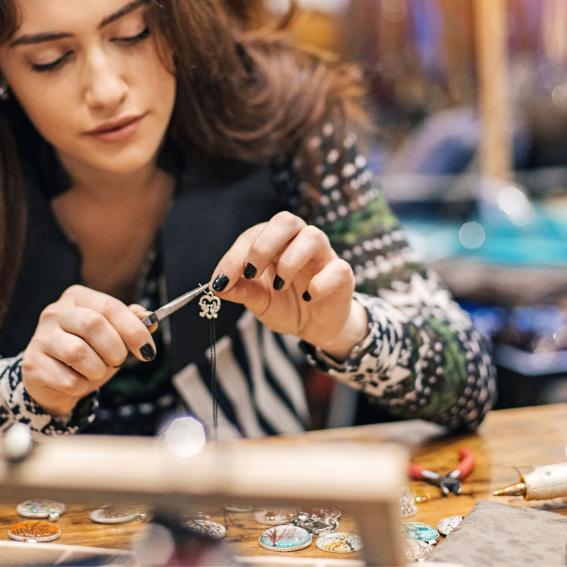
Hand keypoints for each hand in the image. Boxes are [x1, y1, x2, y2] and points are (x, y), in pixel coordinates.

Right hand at [22, 285, 155, 416]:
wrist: (55, 380)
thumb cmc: (91, 351)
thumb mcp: (114, 335)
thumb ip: (132, 323)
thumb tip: (150, 319)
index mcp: (78, 297)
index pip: (110, 307)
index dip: (134, 330)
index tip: (148, 351)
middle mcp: (55, 312)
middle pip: (94, 324)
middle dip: (115, 349)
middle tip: (119, 361)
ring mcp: (40, 337)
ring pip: (78, 352)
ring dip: (98, 369)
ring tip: (97, 371)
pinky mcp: (32, 364)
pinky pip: (68, 379)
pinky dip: (82, 385)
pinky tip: (79, 381)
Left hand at [211, 211, 367, 358]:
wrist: (315, 327)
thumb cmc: (286, 305)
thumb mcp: (259, 301)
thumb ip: (241, 291)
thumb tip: (216, 286)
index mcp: (275, 243)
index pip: (253, 236)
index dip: (234, 256)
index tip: (220, 281)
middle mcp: (299, 242)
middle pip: (286, 221)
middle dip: (264, 245)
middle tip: (251, 272)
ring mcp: (323, 256)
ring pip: (313, 236)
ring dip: (291, 260)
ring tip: (280, 285)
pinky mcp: (342, 274)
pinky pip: (337, 268)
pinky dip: (321, 282)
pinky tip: (309, 297)